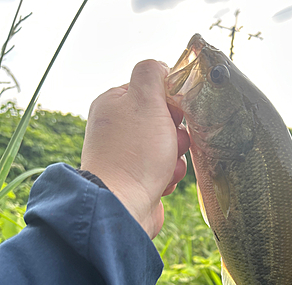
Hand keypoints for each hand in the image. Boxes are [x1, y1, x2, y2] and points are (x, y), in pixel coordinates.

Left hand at [81, 60, 189, 238]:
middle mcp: (117, 129)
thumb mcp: (146, 100)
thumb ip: (152, 74)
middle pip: (162, 120)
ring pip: (167, 147)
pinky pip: (163, 170)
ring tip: (165, 167)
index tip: (174, 113)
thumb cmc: (135, 154)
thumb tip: (160, 68)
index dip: (169, 101)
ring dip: (174, 157)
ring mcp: (126, 156)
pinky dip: (167, 176)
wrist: (124, 205)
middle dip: (174, 133)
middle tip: (171, 142)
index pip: (151, 90)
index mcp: (113, 104)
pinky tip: (161, 182)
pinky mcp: (137, 179)